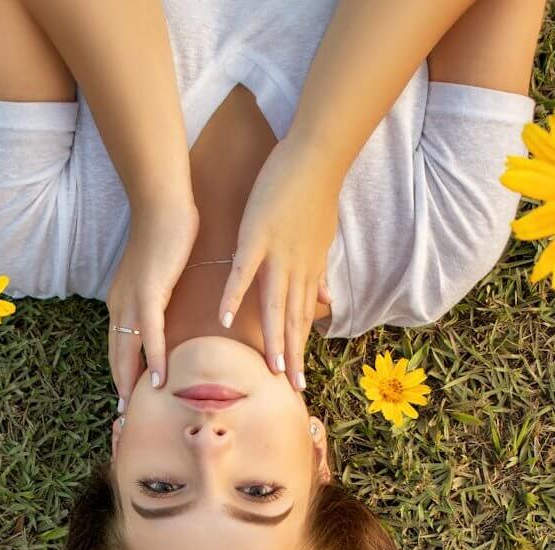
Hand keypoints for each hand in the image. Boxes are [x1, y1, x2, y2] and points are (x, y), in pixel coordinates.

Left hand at [107, 196, 199, 408]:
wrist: (163, 202)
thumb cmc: (167, 232)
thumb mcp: (160, 273)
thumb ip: (162, 295)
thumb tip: (171, 313)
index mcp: (121, 301)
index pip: (118, 345)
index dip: (121, 372)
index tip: (128, 396)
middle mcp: (120, 304)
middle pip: (116, 354)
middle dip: (121, 385)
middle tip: (126, 414)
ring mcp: (132, 299)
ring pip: (127, 350)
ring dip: (132, 381)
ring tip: (138, 407)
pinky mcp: (149, 292)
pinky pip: (149, 335)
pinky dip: (154, 359)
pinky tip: (160, 380)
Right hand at [217, 137, 340, 389]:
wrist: (317, 157)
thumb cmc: (316, 194)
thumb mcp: (323, 240)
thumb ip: (320, 275)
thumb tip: (329, 302)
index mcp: (307, 271)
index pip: (303, 317)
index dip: (300, 347)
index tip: (299, 377)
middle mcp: (295, 269)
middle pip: (293, 320)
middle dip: (293, 355)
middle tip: (292, 389)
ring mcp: (276, 254)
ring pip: (274, 305)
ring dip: (272, 338)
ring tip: (268, 369)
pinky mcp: (257, 235)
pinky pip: (243, 271)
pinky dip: (234, 294)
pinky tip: (224, 317)